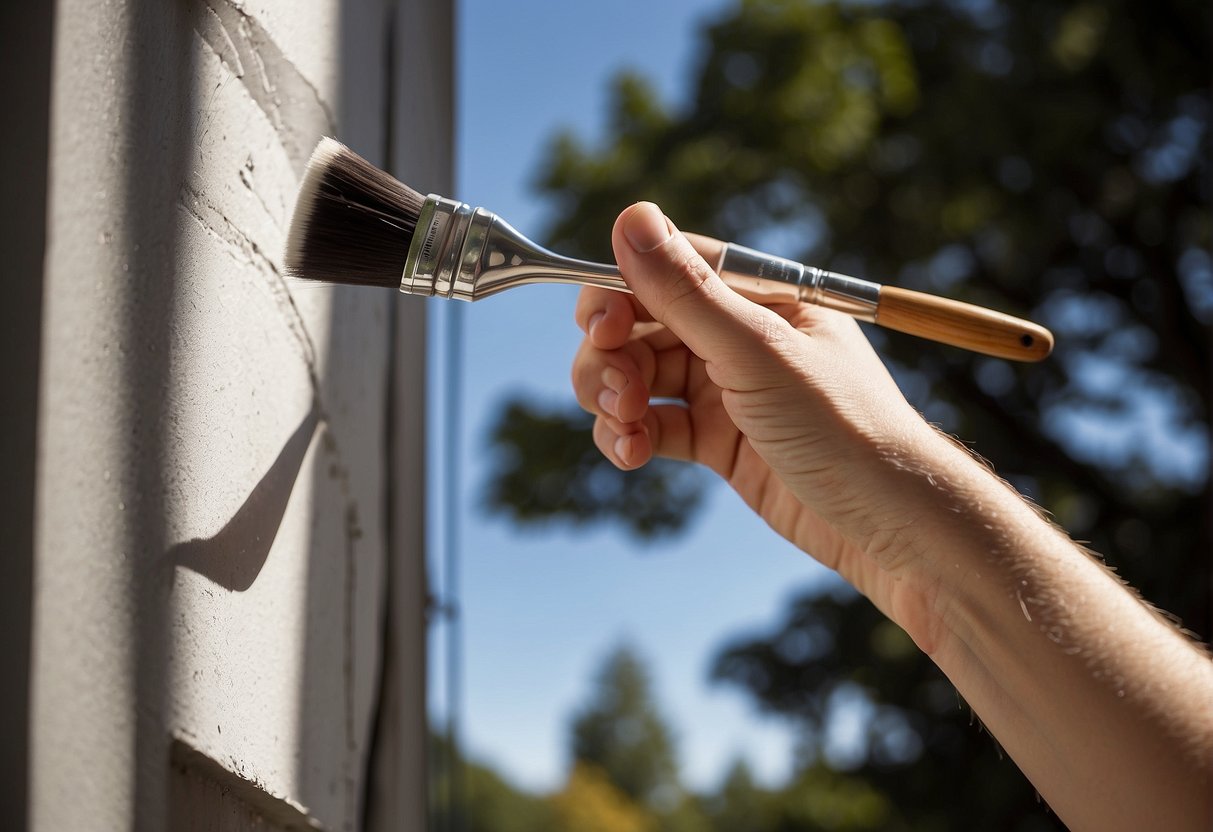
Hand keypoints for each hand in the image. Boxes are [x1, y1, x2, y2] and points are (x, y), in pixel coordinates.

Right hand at [571, 202, 959, 647]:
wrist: (891, 528)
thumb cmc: (845, 429)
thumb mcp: (761, 354)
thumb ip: (689, 293)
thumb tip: (631, 218)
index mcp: (760, 296)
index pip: (668, 268)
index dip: (619, 290)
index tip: (599, 327)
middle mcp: (739, 335)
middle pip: (641, 324)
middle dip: (612, 356)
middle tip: (618, 394)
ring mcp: (726, 389)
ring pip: (638, 376)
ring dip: (614, 400)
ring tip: (627, 431)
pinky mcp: (717, 441)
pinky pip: (653, 424)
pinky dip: (630, 436)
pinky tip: (633, 455)